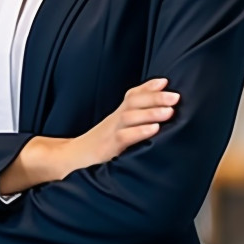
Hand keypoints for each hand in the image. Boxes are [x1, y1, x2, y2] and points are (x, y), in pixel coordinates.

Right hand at [0, 78, 178, 192]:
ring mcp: (109, 133)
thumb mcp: (115, 133)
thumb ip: (132, 124)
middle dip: (155, 97)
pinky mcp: (106, 149)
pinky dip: (139, 132)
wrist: (67, 161)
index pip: (132, 96)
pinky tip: (154, 130)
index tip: (166, 81)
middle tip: (175, 95)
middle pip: (134, 102)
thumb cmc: (96, 150)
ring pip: (130, 117)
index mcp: (117, 117)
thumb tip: (158, 120)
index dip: (148, 87)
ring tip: (170, 110)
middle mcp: (114, 121)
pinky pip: (123, 137)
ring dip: (151, 112)